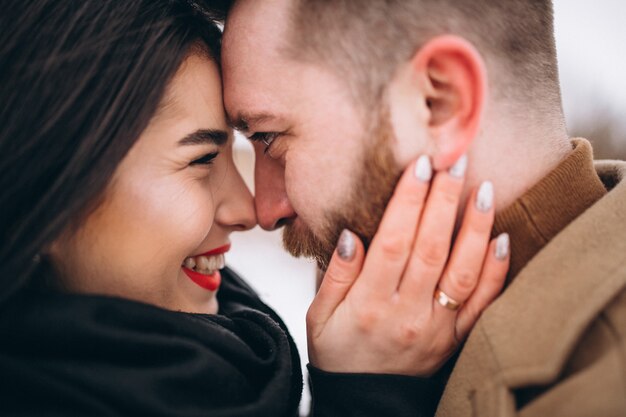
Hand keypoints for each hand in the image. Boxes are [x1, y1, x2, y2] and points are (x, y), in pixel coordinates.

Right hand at [306, 155, 509, 375]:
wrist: (365, 404)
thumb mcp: (319, 317)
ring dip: (475, 228)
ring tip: (484, 189)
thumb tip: (352, 234)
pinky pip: (482, 304)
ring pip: (462, 271)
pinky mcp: (455, 338)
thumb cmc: (339, 354)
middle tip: (454, 161)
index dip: (408, 201)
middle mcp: (407, 312)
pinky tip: (502, 238)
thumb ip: (336, 275)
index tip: (420, 166)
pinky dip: (496, 271)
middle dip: (444, 200)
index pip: (393, 242)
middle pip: (430, 248)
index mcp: (369, 303)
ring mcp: (436, 326)